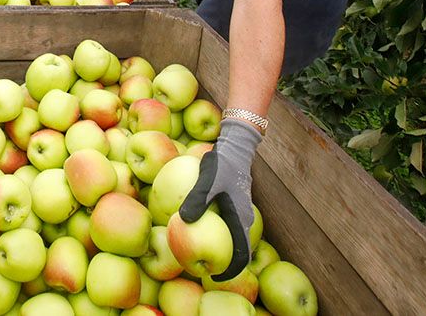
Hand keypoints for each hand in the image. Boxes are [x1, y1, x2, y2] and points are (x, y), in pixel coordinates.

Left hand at [178, 118, 261, 280]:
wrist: (235, 147)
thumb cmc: (222, 163)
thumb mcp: (208, 180)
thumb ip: (197, 198)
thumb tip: (183, 219)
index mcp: (240, 219)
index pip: (240, 254)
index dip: (229, 271)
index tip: (214, 279)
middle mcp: (242, 219)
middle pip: (235, 249)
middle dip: (220, 262)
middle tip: (199, 269)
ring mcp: (238, 212)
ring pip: (229, 237)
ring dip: (217, 248)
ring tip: (195, 252)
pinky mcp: (232, 205)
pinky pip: (224, 224)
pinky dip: (213, 232)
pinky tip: (195, 227)